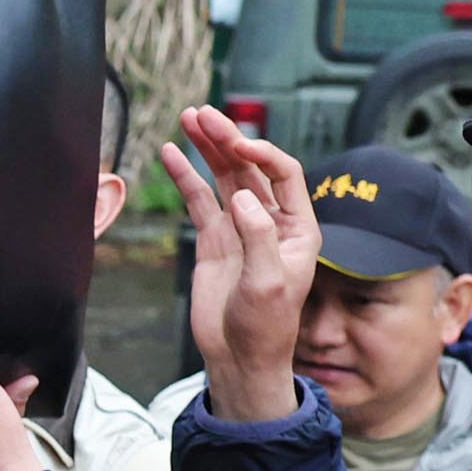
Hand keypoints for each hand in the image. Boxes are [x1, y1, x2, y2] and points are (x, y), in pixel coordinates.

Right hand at [162, 107, 318, 424]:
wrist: (239, 356)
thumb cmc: (266, 326)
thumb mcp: (270, 284)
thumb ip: (260, 238)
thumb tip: (245, 199)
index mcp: (298, 228)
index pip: (283, 174)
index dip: (261, 154)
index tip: (237, 146)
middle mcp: (271, 221)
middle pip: (249, 167)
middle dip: (227, 139)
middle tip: (202, 114)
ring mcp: (240, 228)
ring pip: (224, 177)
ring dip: (208, 147)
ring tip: (188, 118)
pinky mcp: (214, 239)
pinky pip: (200, 199)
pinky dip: (186, 175)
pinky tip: (173, 153)